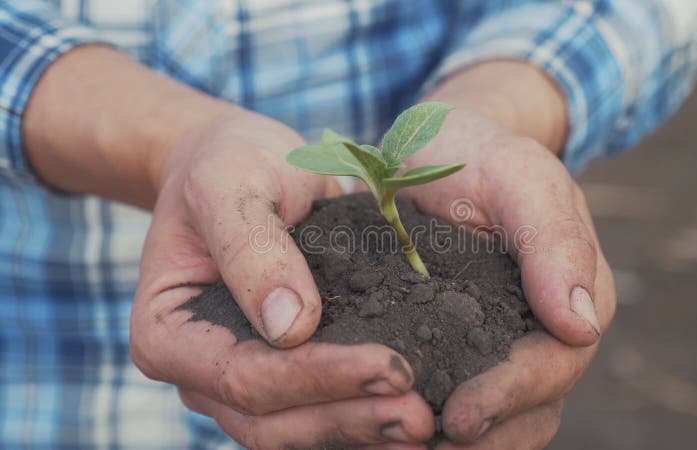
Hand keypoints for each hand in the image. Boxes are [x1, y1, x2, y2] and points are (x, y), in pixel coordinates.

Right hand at [130, 110, 434, 448]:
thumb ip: (251, 248)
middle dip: (348, 419)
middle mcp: (199, 372)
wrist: (241, 163)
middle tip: (420, 416)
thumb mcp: (230, 184)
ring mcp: (240, 380)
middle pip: (272, 421)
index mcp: (167, 333)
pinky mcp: (281, 375)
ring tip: (425, 425)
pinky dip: (362, 416)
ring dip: (361, 430)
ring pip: (297, 430)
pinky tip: (413, 412)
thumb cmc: (227, 165)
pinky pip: (319, 410)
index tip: (389, 366)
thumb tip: (290, 326)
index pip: (245, 376)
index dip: (318, 378)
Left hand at [402, 108, 616, 447]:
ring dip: (467, 444)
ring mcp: (502, 342)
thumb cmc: (476, 152)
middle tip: (425, 449)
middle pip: (531, 408)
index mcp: (571, 293)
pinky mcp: (458, 346)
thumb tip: (583, 324)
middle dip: (486, 438)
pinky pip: (460, 397)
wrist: (433, 147)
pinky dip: (434, 421)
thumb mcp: (517, 175)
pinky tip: (390, 431)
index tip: (458, 418)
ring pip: (501, 420)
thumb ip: (555, 239)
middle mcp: (543, 329)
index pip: (554, 365)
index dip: (509, 398)